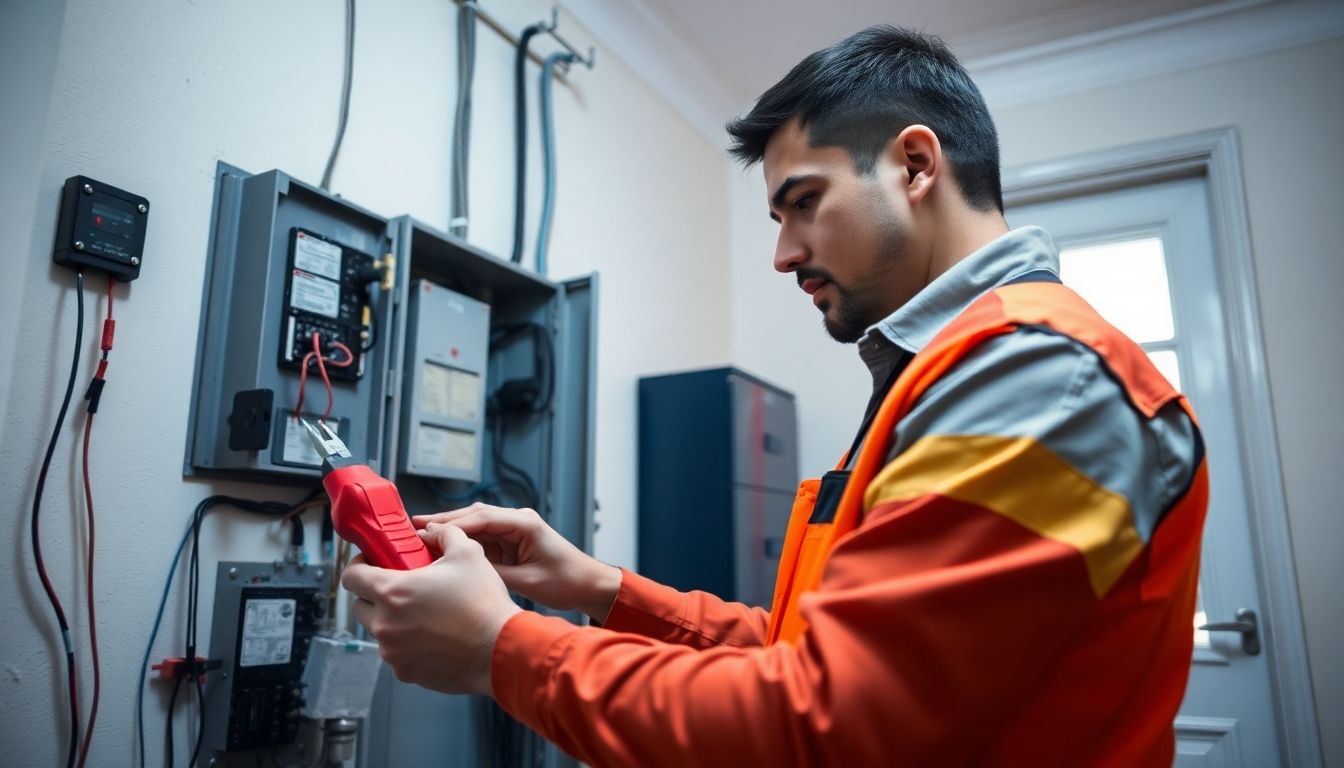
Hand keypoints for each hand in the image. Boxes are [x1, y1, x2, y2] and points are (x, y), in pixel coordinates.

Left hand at [341, 523, 520, 694]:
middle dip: (375, 595)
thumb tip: (432, 530)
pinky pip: (397, 653)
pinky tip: (434, 636)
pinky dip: (408, 644)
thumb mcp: (468, 554)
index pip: (351, 576)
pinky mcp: (405, 672)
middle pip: (360, 606)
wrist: (501, 651)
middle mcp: (385, 625)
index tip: (372, 564)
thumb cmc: (483, 604)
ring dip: (393, 620)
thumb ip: (444, 534)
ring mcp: (393, 652)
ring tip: (425, 613)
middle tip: (403, 588)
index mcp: (392, 592)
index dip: (359, 566)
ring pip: (380, 631)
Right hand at [414, 503, 621, 622]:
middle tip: (413, 526)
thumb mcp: (526, 581)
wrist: (588, 585)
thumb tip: (463, 568)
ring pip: (475, 526)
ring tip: (420, 537)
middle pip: (474, 516)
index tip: (426, 530)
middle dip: (445, 522)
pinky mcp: (512, 541)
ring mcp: (514, 529)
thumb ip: (494, 572)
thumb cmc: (566, 581)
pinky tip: (443, 550)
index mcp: (524, 523)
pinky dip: (464, 544)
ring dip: (451, 532)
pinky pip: (483, 539)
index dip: (451, 524)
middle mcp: (518, 520)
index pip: (480, 518)